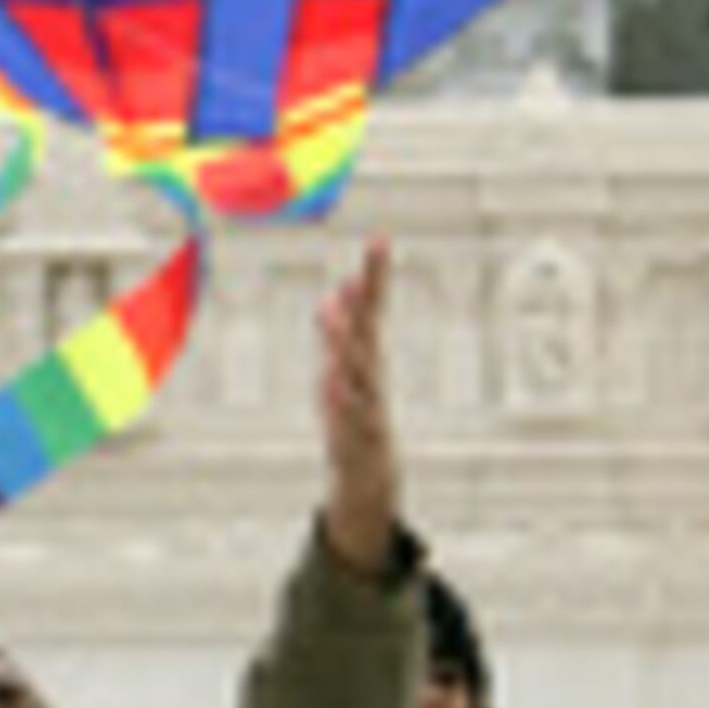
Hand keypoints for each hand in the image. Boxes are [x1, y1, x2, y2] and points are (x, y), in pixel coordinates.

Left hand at [316, 232, 400, 575]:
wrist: (371, 470)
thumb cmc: (356, 412)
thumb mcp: (345, 367)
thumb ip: (340, 329)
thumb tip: (337, 291)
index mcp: (369, 352)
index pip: (374, 305)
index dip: (376, 273)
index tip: (381, 237)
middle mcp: (372, 371)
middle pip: (369, 329)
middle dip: (366, 298)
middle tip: (358, 269)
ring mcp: (366, 399)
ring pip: (356, 367)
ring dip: (343, 341)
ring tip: (331, 314)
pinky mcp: (357, 430)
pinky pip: (348, 409)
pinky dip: (339, 393)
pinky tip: (328, 376)